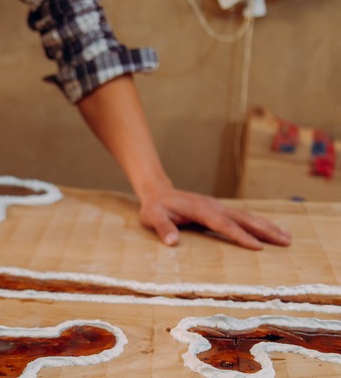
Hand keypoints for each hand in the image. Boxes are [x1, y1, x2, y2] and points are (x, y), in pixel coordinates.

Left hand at [138, 186, 291, 249]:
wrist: (157, 191)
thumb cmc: (155, 207)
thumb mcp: (153, 217)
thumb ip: (163, 228)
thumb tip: (172, 242)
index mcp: (200, 210)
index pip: (223, 224)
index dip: (240, 236)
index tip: (258, 247)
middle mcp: (213, 206)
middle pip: (243, 219)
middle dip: (265, 230)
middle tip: (286, 241)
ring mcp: (218, 206)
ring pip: (246, 216)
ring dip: (267, 226)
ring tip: (287, 236)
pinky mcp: (218, 209)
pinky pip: (242, 216)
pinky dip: (258, 223)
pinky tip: (270, 229)